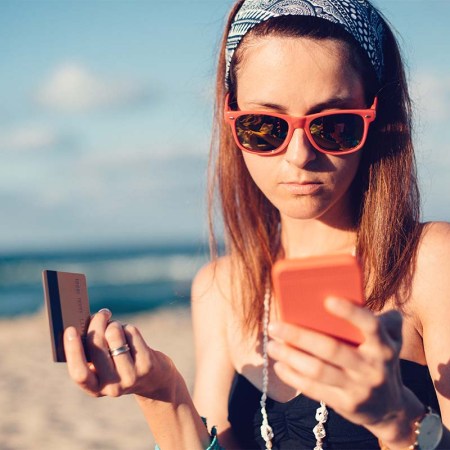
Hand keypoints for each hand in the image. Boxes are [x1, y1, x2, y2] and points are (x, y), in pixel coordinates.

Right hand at [64, 309, 174, 398]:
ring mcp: (130, 376)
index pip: (79, 372)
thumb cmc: (120, 365)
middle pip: (97, 346)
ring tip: (117, 327)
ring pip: (115, 335)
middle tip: (101, 314)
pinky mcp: (146, 364)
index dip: (73, 350)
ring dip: (115, 325)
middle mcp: (112, 386)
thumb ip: (91, 352)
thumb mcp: (104, 367)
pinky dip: (128, 327)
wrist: (154, 379)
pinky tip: (130, 333)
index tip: (70, 329)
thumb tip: (85, 322)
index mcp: (94, 388)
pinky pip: (131, 332)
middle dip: (97, 323)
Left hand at [267, 297, 406, 427]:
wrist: (391, 408)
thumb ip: (377, 319)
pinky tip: (279, 365)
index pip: (370, 325)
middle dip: (299, 336)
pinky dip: (293, 377)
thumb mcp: (389, 339)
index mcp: (384, 344)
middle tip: (274, 326)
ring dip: (291, 356)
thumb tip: (346, 293)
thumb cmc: (379, 359)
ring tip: (271, 345)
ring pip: (318, 370)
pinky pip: (314, 390)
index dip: (350, 312)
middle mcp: (373, 367)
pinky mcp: (345, 404)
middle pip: (332, 349)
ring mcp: (359, 388)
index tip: (327, 300)